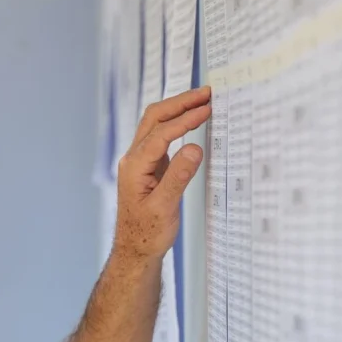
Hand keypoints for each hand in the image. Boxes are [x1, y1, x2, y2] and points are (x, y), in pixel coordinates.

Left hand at [113, 87, 210, 260]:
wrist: (135, 249)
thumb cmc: (147, 233)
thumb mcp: (164, 208)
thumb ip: (178, 176)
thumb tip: (194, 147)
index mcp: (134, 166)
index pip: (160, 133)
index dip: (184, 119)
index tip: (207, 108)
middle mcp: (134, 159)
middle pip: (154, 119)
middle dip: (179, 103)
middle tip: (206, 93)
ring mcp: (140, 161)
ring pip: (156, 126)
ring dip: (177, 110)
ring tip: (202, 100)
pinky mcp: (149, 166)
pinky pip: (162, 137)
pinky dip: (177, 125)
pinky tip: (192, 121)